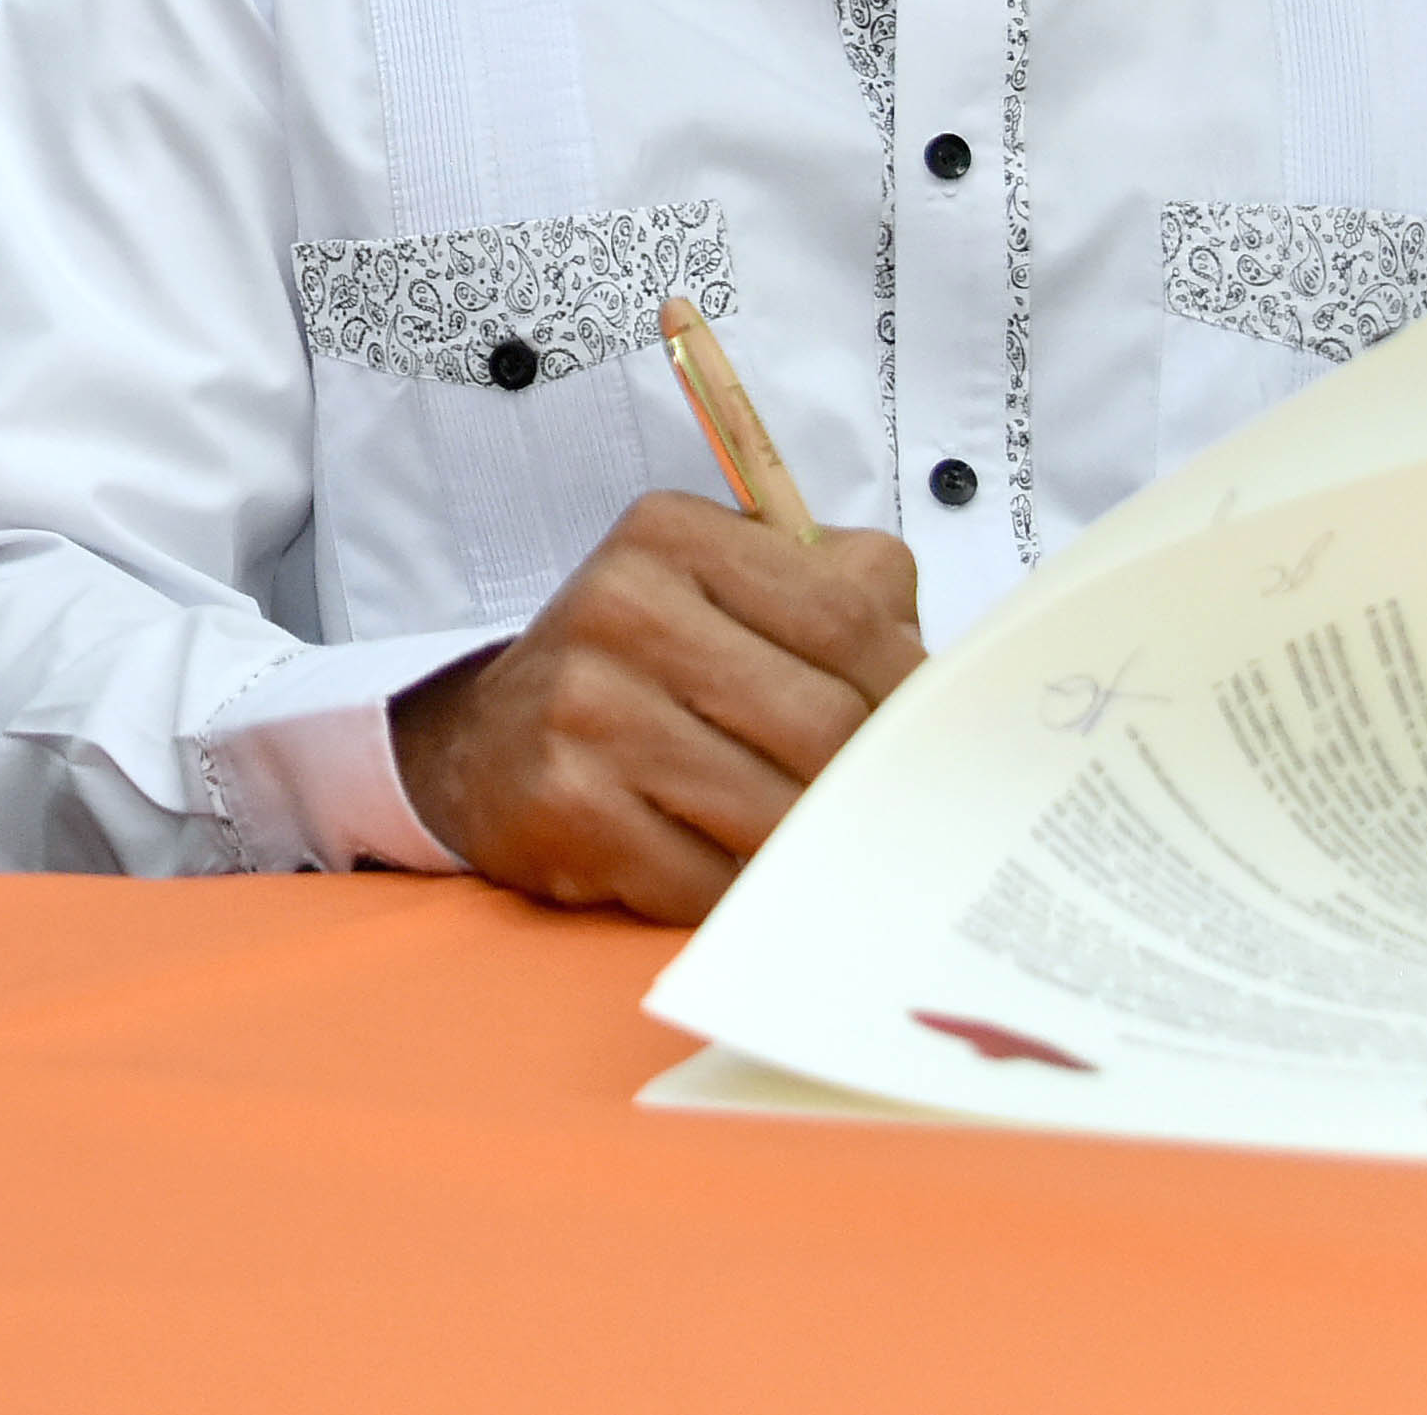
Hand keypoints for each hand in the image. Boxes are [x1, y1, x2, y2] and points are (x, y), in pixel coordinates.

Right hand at [387, 492, 926, 921]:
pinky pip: (707, 879)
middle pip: (822, 722)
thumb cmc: (642, 672)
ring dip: (801, 845)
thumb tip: (941, 670)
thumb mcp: (727, 592)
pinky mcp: (563, 803)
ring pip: (774, 808)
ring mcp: (584, 706)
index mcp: (673, 535)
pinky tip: (716, 867)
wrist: (484, 745)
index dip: (906, 690)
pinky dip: (732, 891)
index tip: (916, 734)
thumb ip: (843, 592)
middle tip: (867, 808)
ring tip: (795, 841)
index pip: (846, 615)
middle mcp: (619, 606)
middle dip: (858, 781)